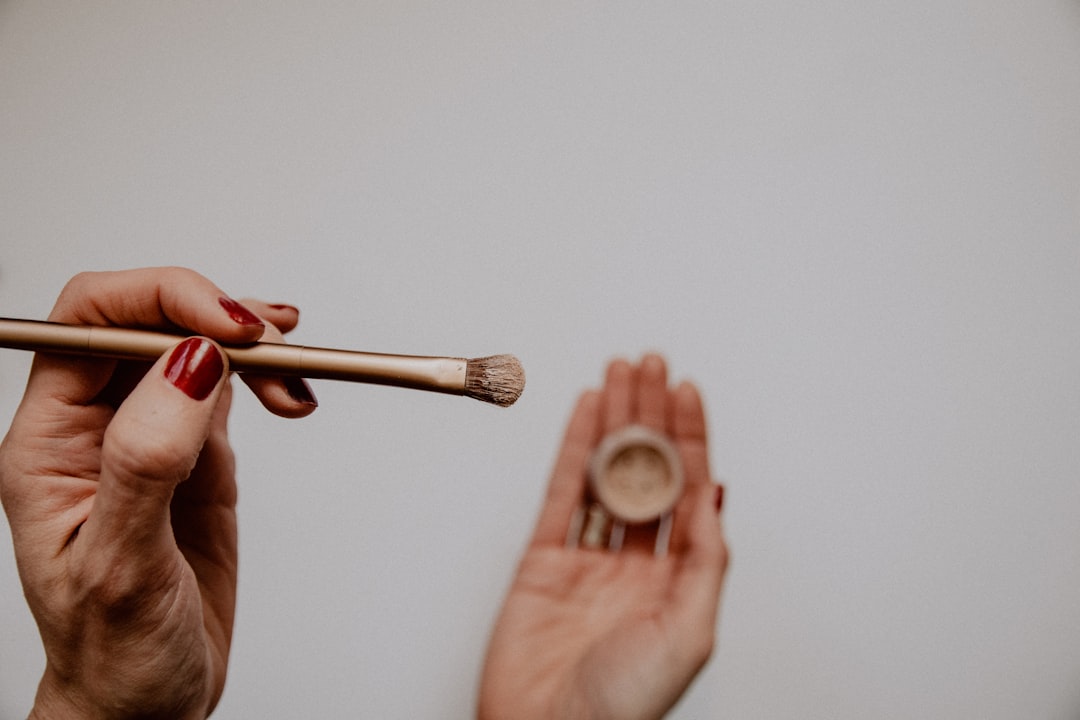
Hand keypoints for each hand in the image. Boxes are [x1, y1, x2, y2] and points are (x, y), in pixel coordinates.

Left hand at [0, 268, 316, 718]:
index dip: (161, 300)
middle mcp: (94, 428)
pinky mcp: (196, 456)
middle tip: (274, 344)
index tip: (229, 325)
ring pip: (195, 345)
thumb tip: (190, 361)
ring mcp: (149, 436)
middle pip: (147, 319)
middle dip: (214, 316)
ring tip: (293, 379)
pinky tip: (290, 393)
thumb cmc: (113, 654)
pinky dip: (267, 377)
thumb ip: (147, 459)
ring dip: (251, 345)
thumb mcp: (123, 565)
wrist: (149, 702)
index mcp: (48, 444)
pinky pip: (228, 386)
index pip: (90, 323)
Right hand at [478, 354, 727, 719]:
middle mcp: (636, 563)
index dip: (690, 437)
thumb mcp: (688, 633)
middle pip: (646, 471)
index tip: (688, 392)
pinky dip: (571, 450)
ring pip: (605, 472)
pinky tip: (584, 415)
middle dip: (651, 415)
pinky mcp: (544, 560)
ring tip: (620, 373)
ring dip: (614, 421)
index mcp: (677, 580)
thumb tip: (716, 496)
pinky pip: (561, 493)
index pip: (688, 491)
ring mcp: (588, 558)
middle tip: (652, 364)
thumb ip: (706, 560)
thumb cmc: (622, 707)